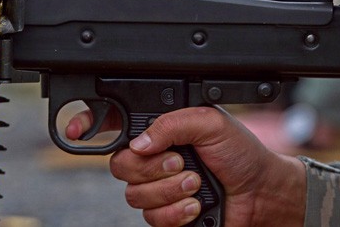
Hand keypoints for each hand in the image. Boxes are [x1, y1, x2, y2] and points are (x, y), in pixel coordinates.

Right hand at [67, 106, 306, 226]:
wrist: (262, 194)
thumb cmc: (241, 153)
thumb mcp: (211, 123)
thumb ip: (172, 123)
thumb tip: (138, 142)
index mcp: (162, 131)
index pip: (116, 124)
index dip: (91, 124)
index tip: (77, 131)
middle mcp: (155, 158)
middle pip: (119, 165)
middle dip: (152, 167)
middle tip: (181, 162)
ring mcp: (159, 188)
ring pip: (132, 195)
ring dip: (169, 191)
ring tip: (196, 183)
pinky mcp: (166, 215)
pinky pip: (150, 218)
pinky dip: (175, 213)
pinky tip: (195, 206)